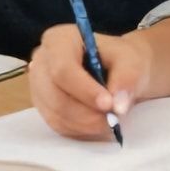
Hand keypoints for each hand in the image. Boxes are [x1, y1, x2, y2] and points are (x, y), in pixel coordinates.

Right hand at [28, 24, 151, 140]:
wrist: (118, 70)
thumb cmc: (120, 60)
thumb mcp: (131, 61)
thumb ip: (127, 79)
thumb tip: (117, 107)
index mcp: (59, 40)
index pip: (62, 69)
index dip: (84, 90)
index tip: (109, 105)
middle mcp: (42, 61)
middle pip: (55, 95)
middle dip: (86, 113)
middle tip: (113, 120)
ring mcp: (38, 85)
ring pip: (55, 113)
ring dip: (85, 125)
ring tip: (109, 122)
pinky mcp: (43, 106)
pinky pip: (57, 125)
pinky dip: (79, 130)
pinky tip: (96, 124)